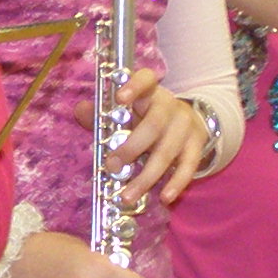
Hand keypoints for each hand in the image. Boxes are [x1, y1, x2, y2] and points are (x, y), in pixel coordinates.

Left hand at [77, 68, 209, 207]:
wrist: (188, 121)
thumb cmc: (145, 117)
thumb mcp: (126, 112)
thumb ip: (101, 113)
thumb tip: (80, 110)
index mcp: (149, 92)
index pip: (146, 79)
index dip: (134, 86)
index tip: (120, 97)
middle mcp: (170, 106)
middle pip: (154, 124)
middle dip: (131, 147)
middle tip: (112, 166)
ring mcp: (185, 127)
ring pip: (167, 152)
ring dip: (146, 177)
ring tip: (127, 196)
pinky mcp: (196, 146)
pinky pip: (188, 167)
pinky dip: (176, 183)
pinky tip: (164, 197)